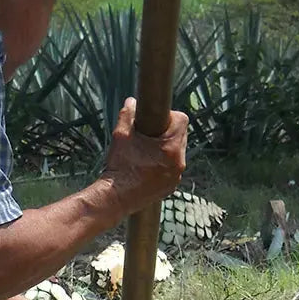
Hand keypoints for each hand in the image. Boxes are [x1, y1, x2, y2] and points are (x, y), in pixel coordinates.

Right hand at [102, 97, 188, 215]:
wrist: (116, 196)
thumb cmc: (119, 166)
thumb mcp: (121, 135)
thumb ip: (127, 115)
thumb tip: (131, 102)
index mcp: (171, 148)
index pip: (182, 120)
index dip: (169, 116)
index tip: (155, 121)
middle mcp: (178, 162)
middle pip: (181, 136)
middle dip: (167, 132)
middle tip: (149, 136)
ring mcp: (176, 176)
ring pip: (178, 153)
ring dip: (166, 149)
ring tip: (148, 151)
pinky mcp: (171, 186)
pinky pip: (173, 168)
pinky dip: (164, 164)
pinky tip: (149, 165)